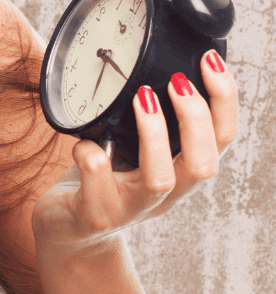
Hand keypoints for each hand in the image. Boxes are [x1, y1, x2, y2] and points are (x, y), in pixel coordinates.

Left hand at [32, 49, 237, 255]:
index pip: (222, 139)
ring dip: (154, 133)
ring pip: (160, 180)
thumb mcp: (130, 148)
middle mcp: (163, 196)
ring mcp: (129, 209)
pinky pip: (97, 183)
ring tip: (142, 96)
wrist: (68, 232)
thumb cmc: (100, 180)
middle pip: (204, 164)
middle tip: (176, 81)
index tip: (209, 60)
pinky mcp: (94, 215)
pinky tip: (82, 141)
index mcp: (179, 173)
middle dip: (196, 118)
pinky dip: (90, 155)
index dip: (225, 101)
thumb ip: (142, 119)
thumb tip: (148, 62)